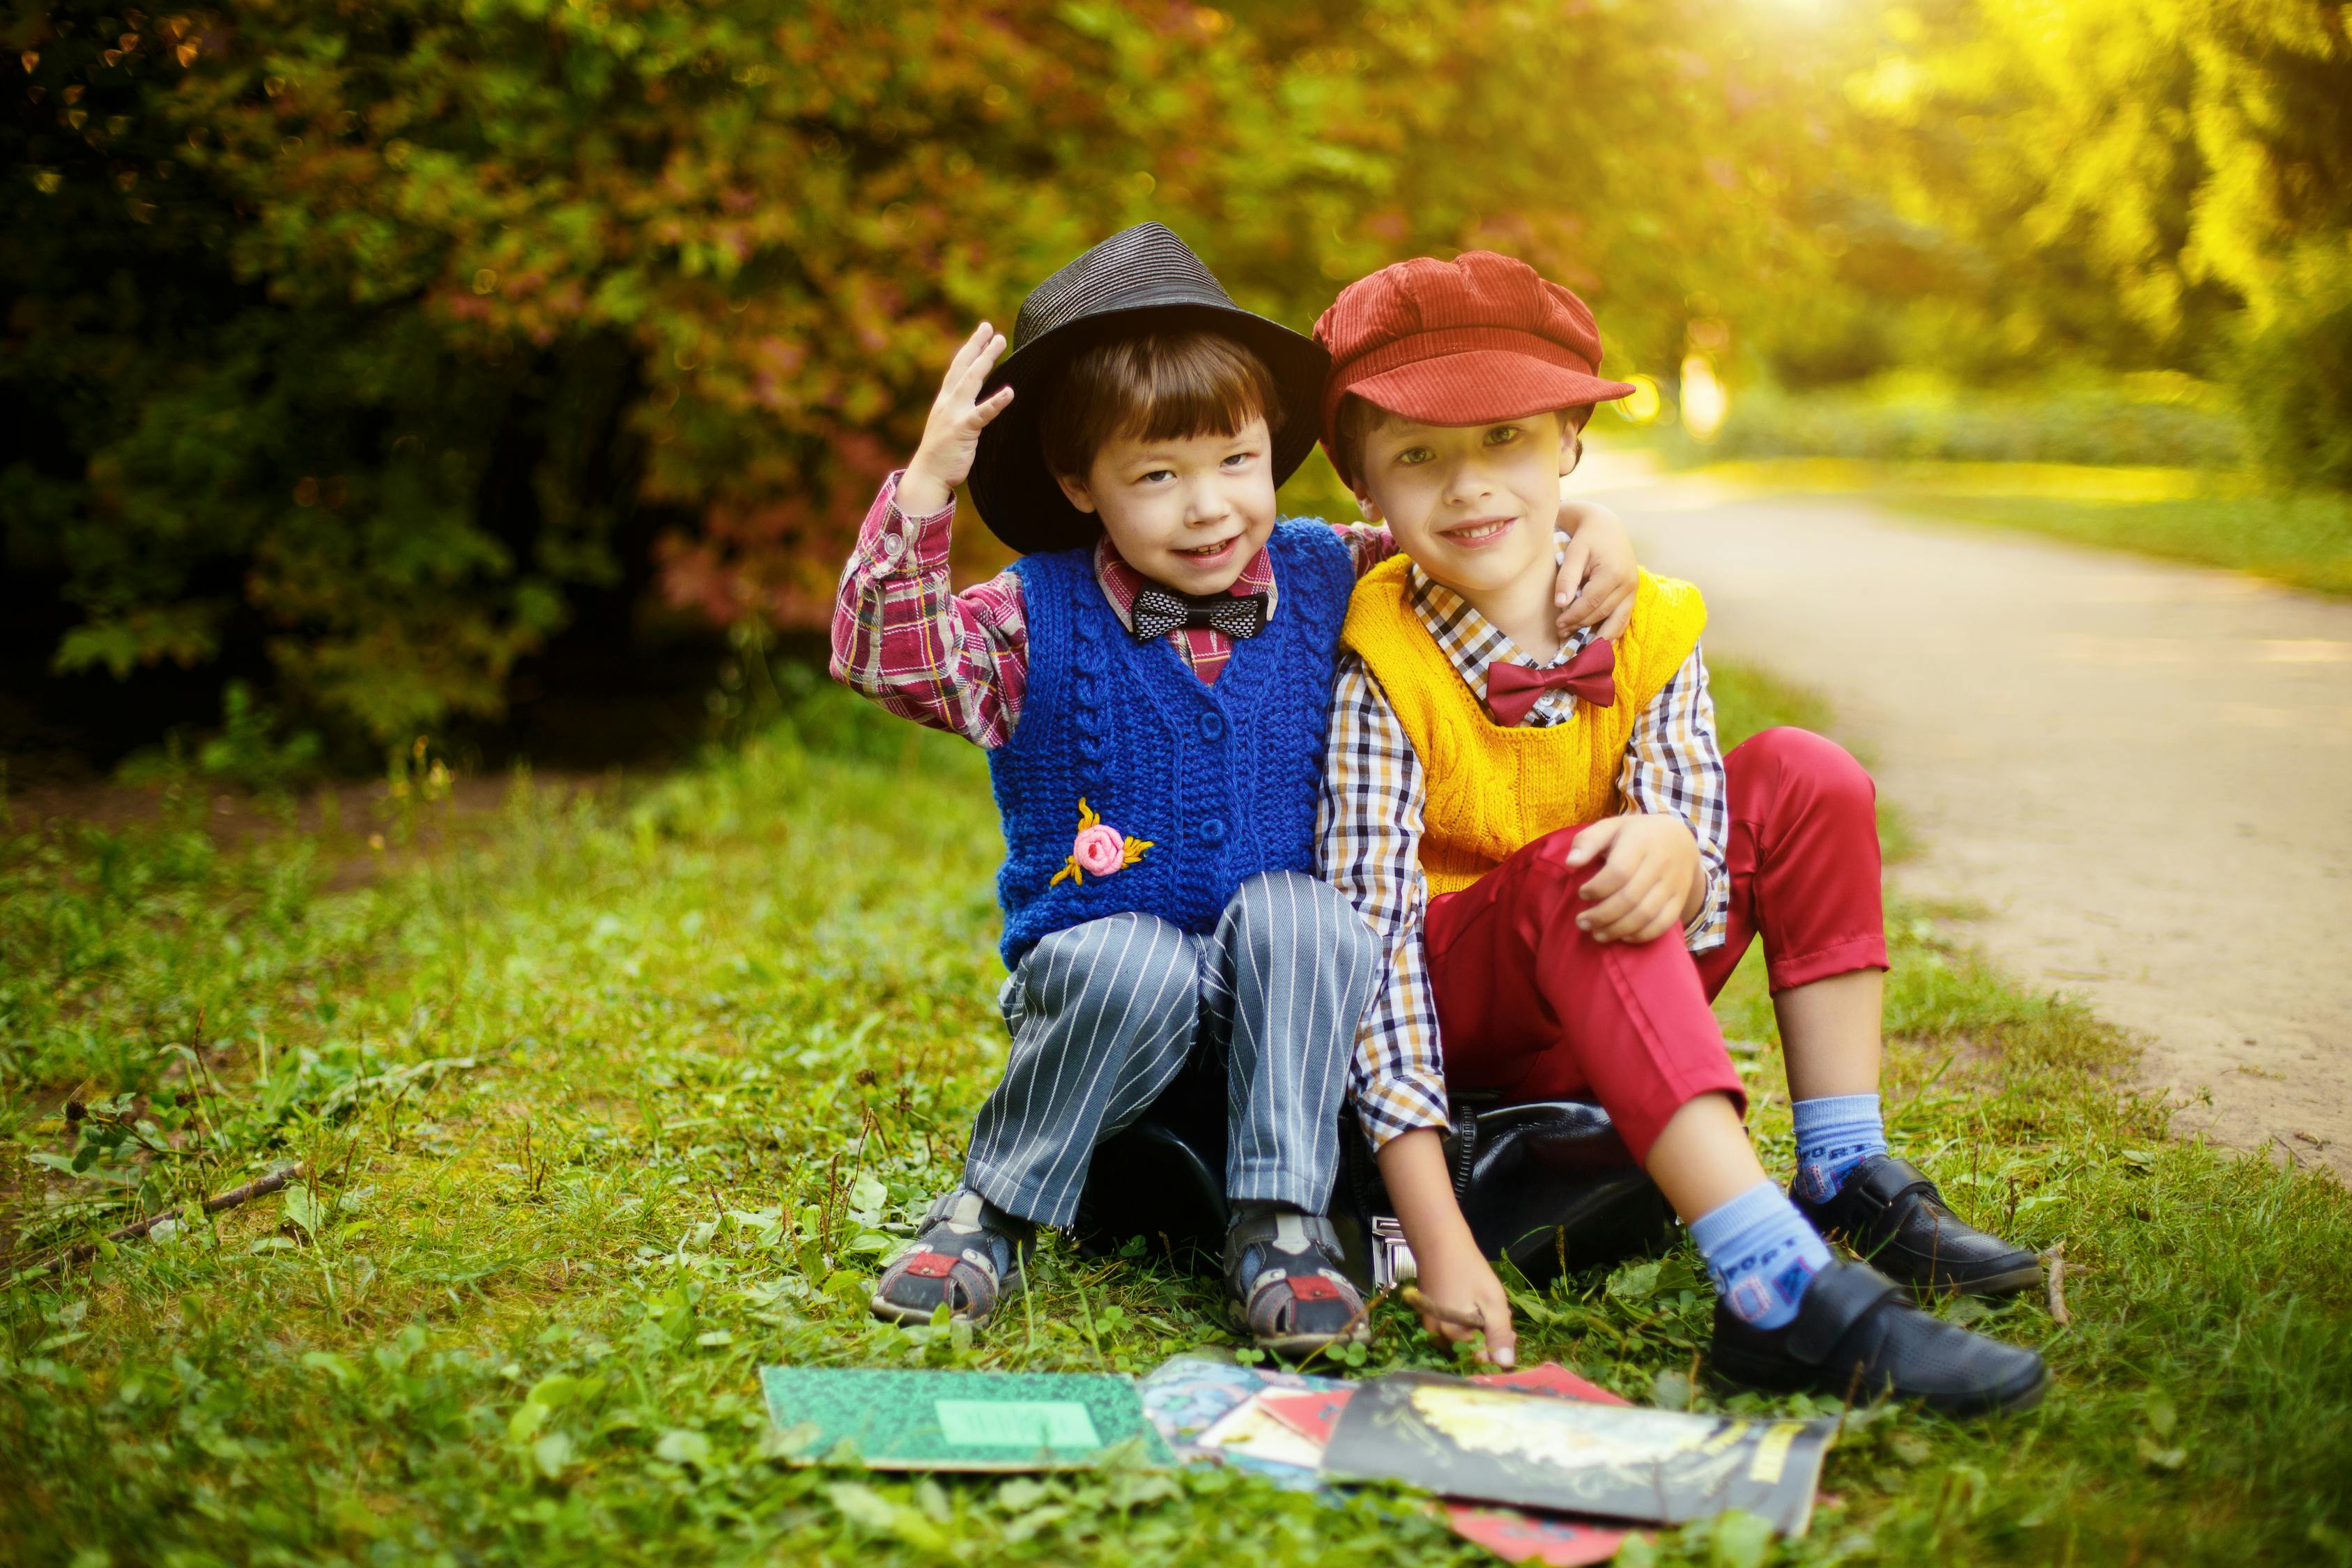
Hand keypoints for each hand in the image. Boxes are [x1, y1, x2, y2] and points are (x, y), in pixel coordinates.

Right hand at [897, 322, 1015, 517]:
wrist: (927, 475)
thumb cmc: (941, 454)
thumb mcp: (949, 426)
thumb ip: (960, 412)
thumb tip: (976, 407)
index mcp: (945, 400)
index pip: (958, 368)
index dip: (971, 348)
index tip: (983, 331)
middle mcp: (948, 402)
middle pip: (963, 366)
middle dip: (977, 345)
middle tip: (990, 327)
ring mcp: (954, 414)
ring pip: (971, 380)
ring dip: (985, 359)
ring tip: (1000, 341)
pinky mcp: (963, 430)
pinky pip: (982, 413)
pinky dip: (996, 402)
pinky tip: (1009, 392)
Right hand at [1406, 1238, 1517, 1366]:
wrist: (1438, 1242)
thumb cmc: (1469, 1270)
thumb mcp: (1493, 1301)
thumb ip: (1500, 1335)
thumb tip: (1506, 1364)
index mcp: (1453, 1336)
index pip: (1481, 1360)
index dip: (1499, 1348)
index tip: (1509, 1331)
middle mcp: (1437, 1337)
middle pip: (1471, 1351)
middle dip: (1489, 1338)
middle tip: (1501, 1314)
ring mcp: (1430, 1326)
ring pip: (1462, 1340)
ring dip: (1479, 1330)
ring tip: (1488, 1306)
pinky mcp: (1429, 1317)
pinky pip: (1452, 1330)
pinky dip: (1466, 1322)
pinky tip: (1474, 1304)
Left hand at [1553, 502, 1637, 641]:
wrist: (1606, 524)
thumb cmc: (1586, 536)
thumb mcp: (1574, 552)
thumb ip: (1567, 577)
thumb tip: (1561, 604)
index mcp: (1613, 572)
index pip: (1590, 603)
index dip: (1573, 617)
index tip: (1557, 625)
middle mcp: (1628, 582)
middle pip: (1602, 613)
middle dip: (1581, 626)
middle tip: (1561, 632)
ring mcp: (1633, 588)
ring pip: (1617, 620)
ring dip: (1599, 635)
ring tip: (1581, 645)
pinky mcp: (1633, 592)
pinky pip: (1625, 617)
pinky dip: (1614, 631)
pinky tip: (1601, 643)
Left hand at [1565, 813, 1701, 943]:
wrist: (1680, 839)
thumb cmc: (1635, 834)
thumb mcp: (1610, 827)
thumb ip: (1588, 842)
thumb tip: (1570, 862)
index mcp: (1641, 841)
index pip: (1619, 871)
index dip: (1598, 888)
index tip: (1582, 893)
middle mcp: (1661, 862)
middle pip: (1630, 898)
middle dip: (1602, 915)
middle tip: (1582, 922)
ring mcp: (1674, 883)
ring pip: (1646, 914)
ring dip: (1618, 929)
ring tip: (1597, 934)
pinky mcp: (1680, 899)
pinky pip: (1663, 923)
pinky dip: (1642, 935)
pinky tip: (1623, 937)